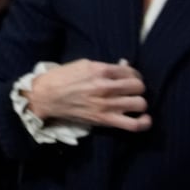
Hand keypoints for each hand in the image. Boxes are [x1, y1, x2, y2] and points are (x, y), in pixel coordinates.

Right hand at [26, 58, 151, 131]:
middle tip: (130, 90)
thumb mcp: (82, 65)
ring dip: (139, 102)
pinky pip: (134, 124)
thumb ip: (105, 67)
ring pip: (140, 103)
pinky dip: (144, 122)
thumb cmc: (61, 78)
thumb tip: (125, 66)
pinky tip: (144, 118)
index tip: (129, 79)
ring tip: (133, 102)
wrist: (45, 96)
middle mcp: (105, 86)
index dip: (133, 75)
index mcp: (99, 70)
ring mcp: (106, 104)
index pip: (131, 72)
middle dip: (137, 88)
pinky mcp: (104, 119)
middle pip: (139, 87)